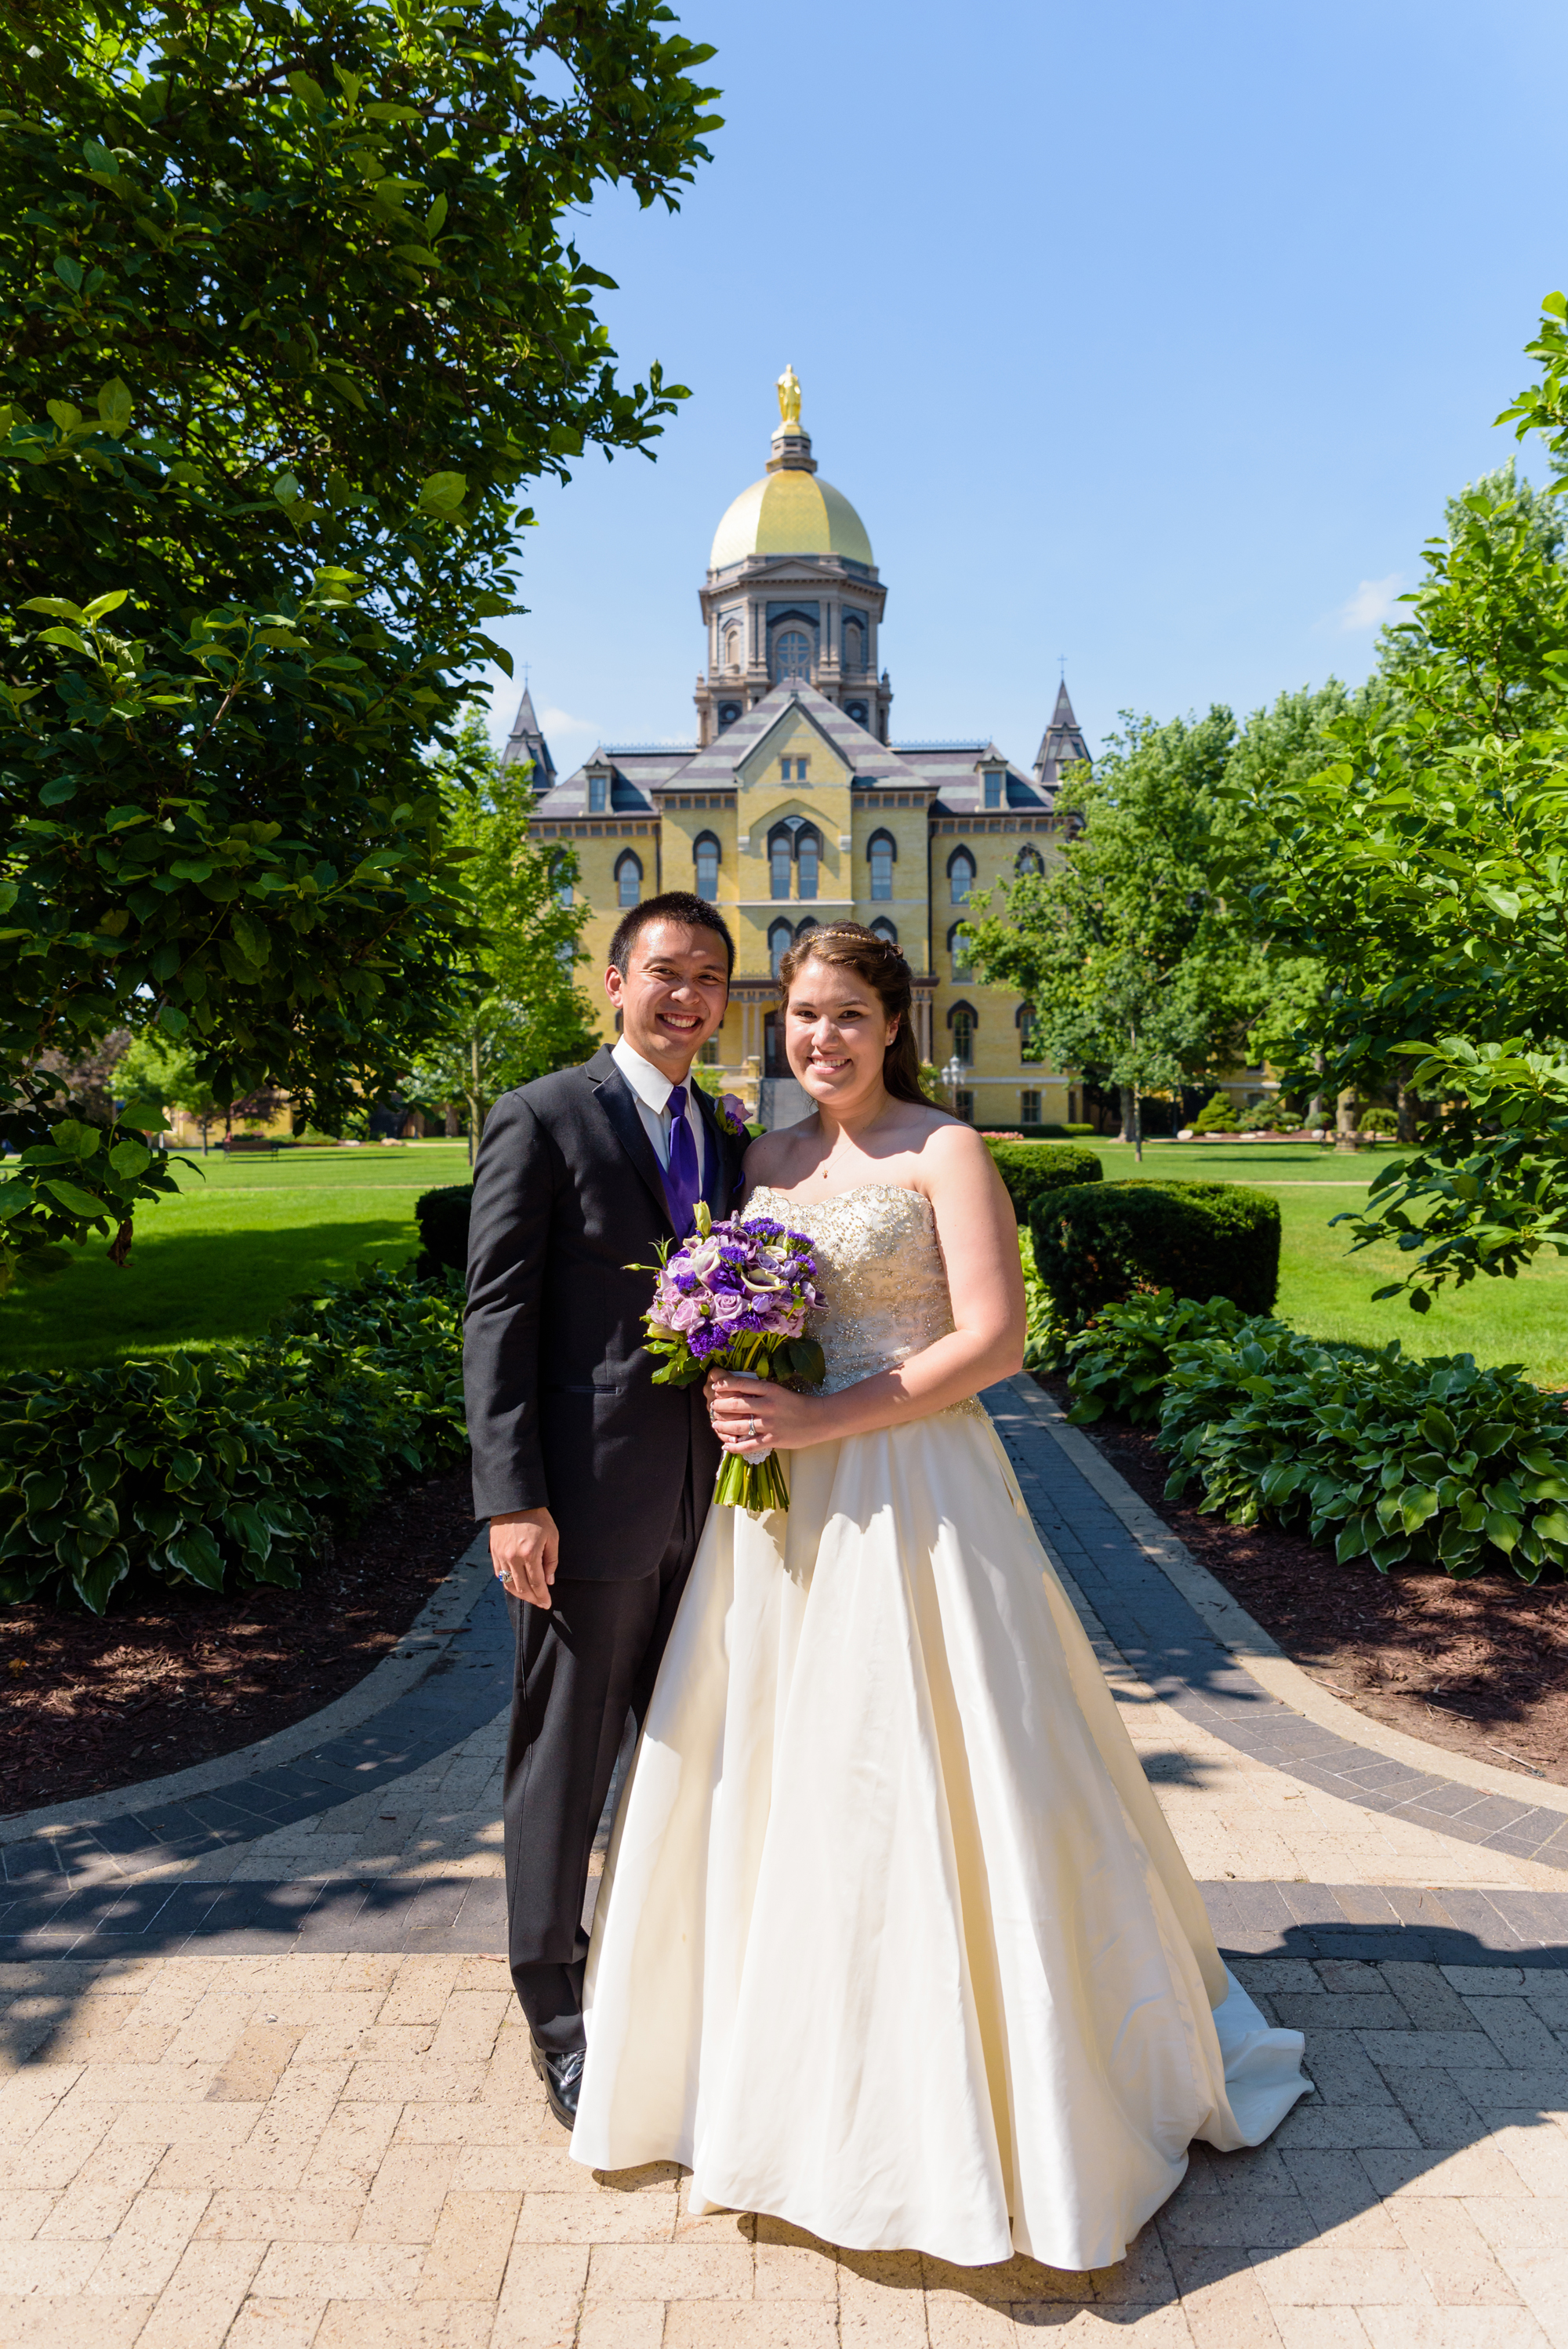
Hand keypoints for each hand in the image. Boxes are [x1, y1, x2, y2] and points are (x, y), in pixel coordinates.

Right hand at [490, 1507, 558, 1606]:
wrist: (515, 1502)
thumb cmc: (538, 1518)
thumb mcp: (552, 1537)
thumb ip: (551, 1561)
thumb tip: (549, 1581)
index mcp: (530, 1554)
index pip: (537, 1584)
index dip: (543, 1597)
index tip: (547, 1603)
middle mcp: (513, 1558)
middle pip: (522, 1588)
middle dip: (533, 1599)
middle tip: (541, 1603)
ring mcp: (501, 1556)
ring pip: (509, 1584)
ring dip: (520, 1594)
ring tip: (530, 1597)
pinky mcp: (494, 1552)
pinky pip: (500, 1575)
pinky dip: (508, 1584)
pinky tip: (516, 1586)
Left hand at [705, 1372, 827, 1453]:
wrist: (820, 1419)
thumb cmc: (799, 1404)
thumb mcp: (780, 1391)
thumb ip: (761, 1392)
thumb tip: (738, 1392)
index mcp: (770, 1390)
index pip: (740, 1384)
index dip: (724, 1385)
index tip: (715, 1387)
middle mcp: (768, 1405)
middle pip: (735, 1404)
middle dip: (719, 1406)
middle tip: (712, 1406)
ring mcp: (770, 1424)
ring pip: (738, 1425)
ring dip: (722, 1426)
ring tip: (715, 1425)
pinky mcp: (773, 1440)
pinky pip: (749, 1445)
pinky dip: (735, 1447)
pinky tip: (726, 1445)